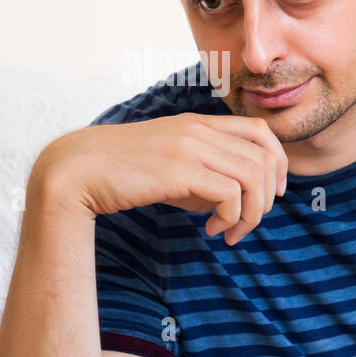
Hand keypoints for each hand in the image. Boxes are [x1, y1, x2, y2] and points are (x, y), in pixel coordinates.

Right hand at [31, 112, 288, 245]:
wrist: (76, 171)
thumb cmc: (125, 174)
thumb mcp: (173, 170)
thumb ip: (207, 178)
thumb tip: (236, 204)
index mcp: (200, 124)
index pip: (261, 131)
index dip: (279, 162)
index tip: (273, 193)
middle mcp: (200, 130)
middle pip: (265, 157)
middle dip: (268, 198)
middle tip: (248, 222)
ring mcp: (190, 146)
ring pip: (254, 175)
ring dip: (252, 212)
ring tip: (230, 232)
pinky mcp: (179, 169)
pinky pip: (230, 194)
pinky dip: (231, 218)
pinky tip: (211, 230)